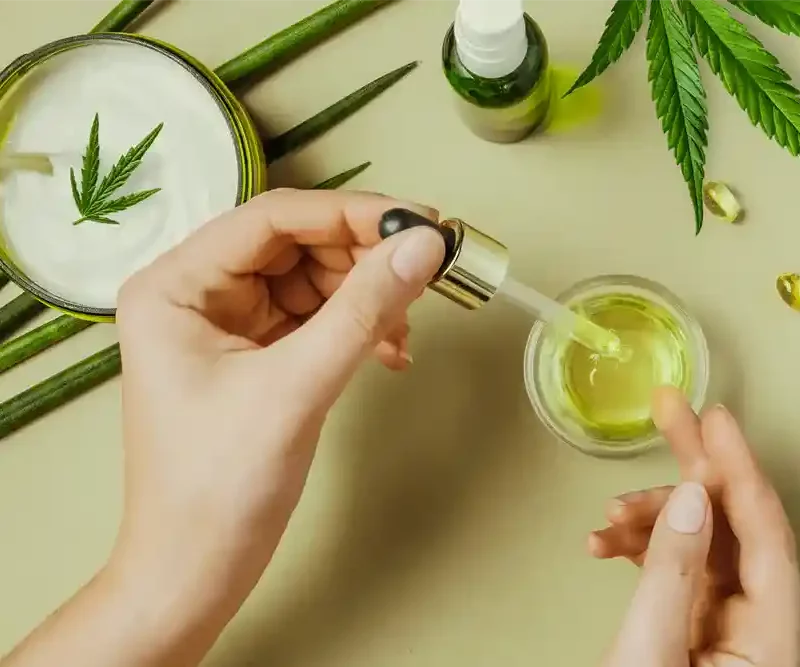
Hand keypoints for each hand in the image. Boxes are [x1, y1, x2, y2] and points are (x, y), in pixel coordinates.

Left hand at [109, 189, 443, 661]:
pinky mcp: (254, 356)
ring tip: (401, 331)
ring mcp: (226, 325)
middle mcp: (196, 293)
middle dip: (362, 259)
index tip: (418, 221)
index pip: (272, 219)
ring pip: (312, 282)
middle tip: (424, 270)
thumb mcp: (297, 387)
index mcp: (175, 285)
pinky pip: (314, 320)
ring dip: (365, 298)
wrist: (196, 572)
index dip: (349, 213)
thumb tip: (423, 245)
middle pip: (296, 245)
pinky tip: (387, 352)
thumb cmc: (220, 487)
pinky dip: (354, 329)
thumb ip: (363, 310)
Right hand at [591, 388, 798, 666]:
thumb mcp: (650, 650)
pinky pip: (672, 566)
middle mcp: (759, 629)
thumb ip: (673, 571)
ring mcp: (724, 626)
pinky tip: (604, 544)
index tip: (713, 419)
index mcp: (774, 643)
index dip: (738, 469)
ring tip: (607, 519)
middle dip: (698, 466)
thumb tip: (689, 499)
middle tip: (671, 413)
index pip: (767, 534)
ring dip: (649, 518)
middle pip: (736, 527)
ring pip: (697, 542)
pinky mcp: (690, 625)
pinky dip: (638, 547)